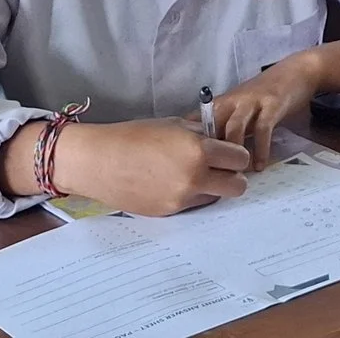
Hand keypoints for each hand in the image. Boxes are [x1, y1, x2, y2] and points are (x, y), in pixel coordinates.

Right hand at [51, 119, 249, 217]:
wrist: (98, 161)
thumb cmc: (134, 136)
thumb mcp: (174, 125)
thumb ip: (202, 135)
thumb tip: (222, 143)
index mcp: (198, 151)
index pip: (240, 158)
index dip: (236, 154)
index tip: (228, 152)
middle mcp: (194, 178)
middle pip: (238, 186)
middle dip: (233, 176)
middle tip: (221, 168)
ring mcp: (182, 199)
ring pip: (217, 198)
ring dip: (213, 187)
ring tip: (192, 175)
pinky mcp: (169, 213)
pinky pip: (194, 205)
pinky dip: (192, 196)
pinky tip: (173, 184)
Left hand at [201, 56, 322, 167]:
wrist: (293, 72)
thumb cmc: (262, 96)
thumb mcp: (238, 110)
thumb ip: (223, 128)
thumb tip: (208, 159)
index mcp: (218, 105)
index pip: (194, 124)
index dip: (188, 146)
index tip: (190, 169)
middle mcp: (231, 101)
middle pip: (211, 127)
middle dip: (210, 154)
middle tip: (214, 179)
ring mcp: (251, 101)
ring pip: (234, 127)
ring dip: (234, 152)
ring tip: (237, 174)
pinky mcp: (271, 104)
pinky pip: (263, 129)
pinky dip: (260, 149)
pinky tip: (259, 166)